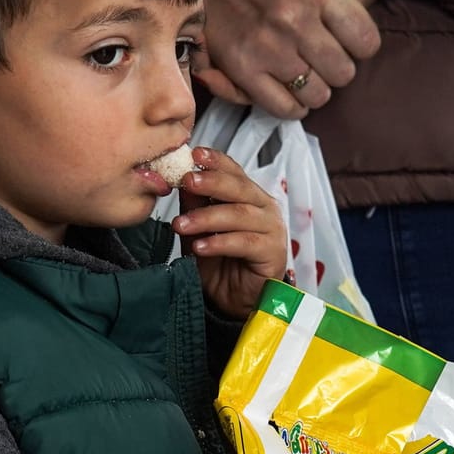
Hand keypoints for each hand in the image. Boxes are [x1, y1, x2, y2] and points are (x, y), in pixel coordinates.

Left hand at [173, 146, 287, 316]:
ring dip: (206, 218)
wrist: (235, 301)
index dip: (216, 161)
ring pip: (239, 214)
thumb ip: (194, 205)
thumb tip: (180, 178)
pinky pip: (245, 242)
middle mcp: (264, 208)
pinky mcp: (273, 252)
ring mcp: (272, 229)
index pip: (234, 171)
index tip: (194, 153)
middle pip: (239, 188)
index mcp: (248, 196)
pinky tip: (200, 247)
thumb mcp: (199, 230)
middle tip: (186, 181)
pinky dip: (220, 243)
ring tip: (181, 225)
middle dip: (211, 182)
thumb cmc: (220, 263)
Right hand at [194, 0, 401, 118]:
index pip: (368, 42)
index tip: (343, 40)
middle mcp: (294, 17)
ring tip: (302, 72)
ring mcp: (268, 46)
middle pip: (345, 73)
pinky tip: (286, 88)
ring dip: (314, 90)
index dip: (358, 48)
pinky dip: (291, 106)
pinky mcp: (244, 71)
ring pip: (318, 94)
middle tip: (320, 58)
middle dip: (336, 71)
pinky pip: (287, 108)